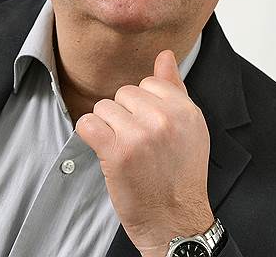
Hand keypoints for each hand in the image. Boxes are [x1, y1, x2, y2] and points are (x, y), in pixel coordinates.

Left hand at [75, 50, 213, 255]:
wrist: (174, 221)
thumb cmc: (179, 177)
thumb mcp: (189, 129)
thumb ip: (175, 89)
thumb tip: (165, 55)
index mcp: (185, 110)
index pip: (148, 84)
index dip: (142, 107)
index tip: (149, 130)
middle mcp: (164, 119)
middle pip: (123, 94)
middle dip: (124, 117)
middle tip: (138, 145)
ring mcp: (140, 135)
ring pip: (103, 108)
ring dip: (107, 129)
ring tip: (124, 152)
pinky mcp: (117, 152)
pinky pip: (87, 124)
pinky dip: (89, 136)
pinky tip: (103, 151)